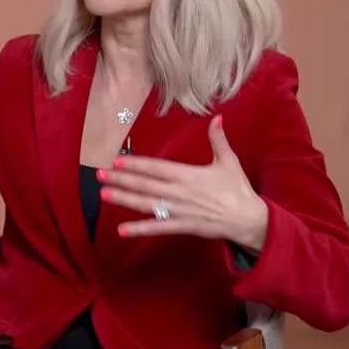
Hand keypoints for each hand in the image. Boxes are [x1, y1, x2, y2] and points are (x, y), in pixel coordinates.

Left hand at [97, 115, 268, 252]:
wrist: (249, 220)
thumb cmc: (237, 190)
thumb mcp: (229, 161)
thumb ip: (218, 139)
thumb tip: (217, 117)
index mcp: (189, 175)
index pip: (157, 168)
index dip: (136, 164)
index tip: (117, 160)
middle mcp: (180, 193)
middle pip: (145, 185)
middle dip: (121, 180)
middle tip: (99, 175)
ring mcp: (180, 211)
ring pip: (147, 205)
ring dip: (124, 199)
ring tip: (104, 195)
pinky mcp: (183, 226)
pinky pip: (158, 228)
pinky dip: (139, 230)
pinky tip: (121, 230)